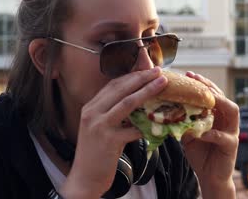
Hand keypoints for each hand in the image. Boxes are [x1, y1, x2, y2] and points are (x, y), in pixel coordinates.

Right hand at [60, 67, 167, 197]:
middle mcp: (92, 113)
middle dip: (141, 77)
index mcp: (91, 107)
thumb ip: (112, 112)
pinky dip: (147, 124)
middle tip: (158, 71)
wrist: (85, 177)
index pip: (112, 85)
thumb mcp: (99, 127)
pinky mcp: (109, 141)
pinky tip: (159, 121)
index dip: (131, 76)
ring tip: (162, 84)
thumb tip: (135, 100)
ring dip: (147, 91)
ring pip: (127, 103)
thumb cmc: (95, 152)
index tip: (147, 70)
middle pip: (121, 89)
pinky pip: (133, 129)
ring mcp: (100, 126)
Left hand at [181, 71, 238, 198]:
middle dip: (210, 87)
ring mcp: (232, 132)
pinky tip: (200, 132)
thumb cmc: (200, 152)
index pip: (212, 94)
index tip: (189, 74)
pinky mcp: (232, 145)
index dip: (202, 83)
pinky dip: (212, 133)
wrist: (210, 176)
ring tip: (206, 98)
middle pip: (223, 97)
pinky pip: (223, 137)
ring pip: (232, 111)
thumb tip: (164, 109)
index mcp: (217, 115)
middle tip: (195, 79)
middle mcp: (227, 120)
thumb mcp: (188, 134)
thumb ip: (182, 121)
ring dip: (219, 102)